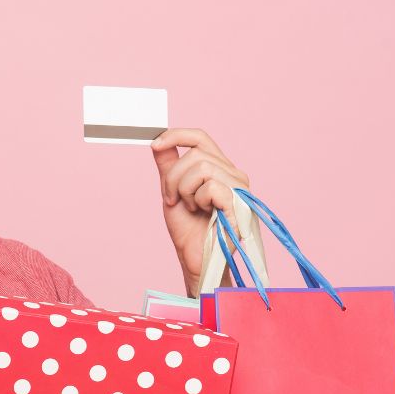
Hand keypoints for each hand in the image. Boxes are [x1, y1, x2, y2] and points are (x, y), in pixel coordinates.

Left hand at [151, 129, 250, 295]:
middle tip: (173, 199)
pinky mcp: (240, 201)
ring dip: (184, 190)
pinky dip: (197, 200)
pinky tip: (202, 213)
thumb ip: (168, 166)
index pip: (200, 138)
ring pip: (201, 167)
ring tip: (190, 207)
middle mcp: (233, 173)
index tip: (154, 144)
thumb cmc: (188, 229)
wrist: (195, 258)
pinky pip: (210, 186)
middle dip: (173, 177)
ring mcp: (239, 186)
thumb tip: (157, 142)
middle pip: (196, 153)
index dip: (177, 135)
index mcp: (219, 168)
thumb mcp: (171, 192)